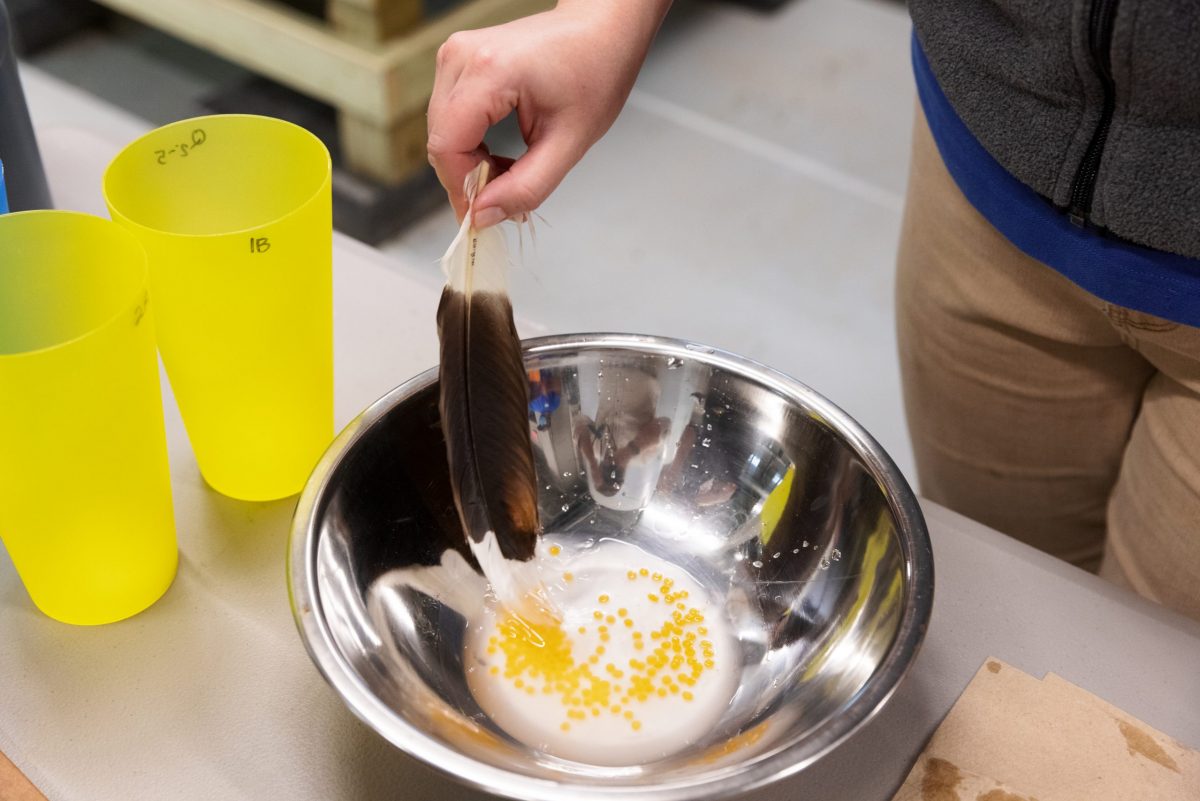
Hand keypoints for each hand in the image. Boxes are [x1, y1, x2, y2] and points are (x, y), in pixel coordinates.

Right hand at [427, 0, 671, 224]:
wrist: (600, 28)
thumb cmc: (595, 70)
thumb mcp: (570, 142)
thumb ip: (527, 186)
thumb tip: (484, 215)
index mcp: (490, 71)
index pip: (448, 146)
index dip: (462, 190)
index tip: (483, 219)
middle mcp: (462, 56)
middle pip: (440, 141)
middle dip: (468, 180)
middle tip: (505, 200)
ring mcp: (455, 54)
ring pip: (441, 132)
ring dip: (469, 164)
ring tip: (509, 172)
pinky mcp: (457, 60)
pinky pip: (448, 117)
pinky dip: (469, 144)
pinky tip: (499, 153)